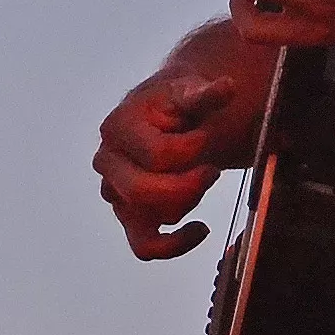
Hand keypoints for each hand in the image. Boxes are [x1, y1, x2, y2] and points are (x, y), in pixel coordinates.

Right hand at [96, 37, 271, 258]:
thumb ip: (205, 95)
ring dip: (183, 204)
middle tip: (212, 169)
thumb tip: (226, 88)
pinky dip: (172, 246)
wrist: (172, 115)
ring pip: (144, 219)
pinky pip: (144, 245)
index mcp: (117, 128)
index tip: (207, 137)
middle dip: (186, 185)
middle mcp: (107, 162)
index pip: (157, 155)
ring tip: (202, 179)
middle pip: (143, 192)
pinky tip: (200, 229)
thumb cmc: (179, 103)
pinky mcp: (129, 214)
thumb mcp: (191, 93)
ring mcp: (115, 191)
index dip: (192, 150)